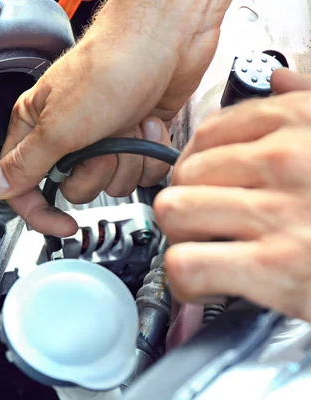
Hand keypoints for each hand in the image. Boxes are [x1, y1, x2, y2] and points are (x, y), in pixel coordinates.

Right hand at [0, 0, 231, 236]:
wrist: (167, 38)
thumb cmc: (111, 65)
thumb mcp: (59, 125)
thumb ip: (25, 163)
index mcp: (36, 127)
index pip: (24, 186)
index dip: (41, 212)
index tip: (63, 226)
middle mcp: (68, 135)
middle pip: (74, 189)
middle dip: (96, 170)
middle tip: (101, 140)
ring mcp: (103, 137)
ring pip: (111, 183)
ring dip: (126, 159)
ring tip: (128, 126)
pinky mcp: (133, 137)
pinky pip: (139, 171)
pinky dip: (149, 152)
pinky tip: (147, 123)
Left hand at [154, 69, 310, 320]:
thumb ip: (310, 104)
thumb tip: (278, 78)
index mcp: (301, 122)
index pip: (206, 132)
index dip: (192, 164)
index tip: (201, 184)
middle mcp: (286, 159)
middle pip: (182, 173)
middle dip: (186, 202)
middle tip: (204, 224)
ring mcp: (280, 211)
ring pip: (173, 212)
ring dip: (180, 237)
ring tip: (203, 250)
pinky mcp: (277, 266)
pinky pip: (186, 264)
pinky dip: (186, 280)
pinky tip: (208, 284)